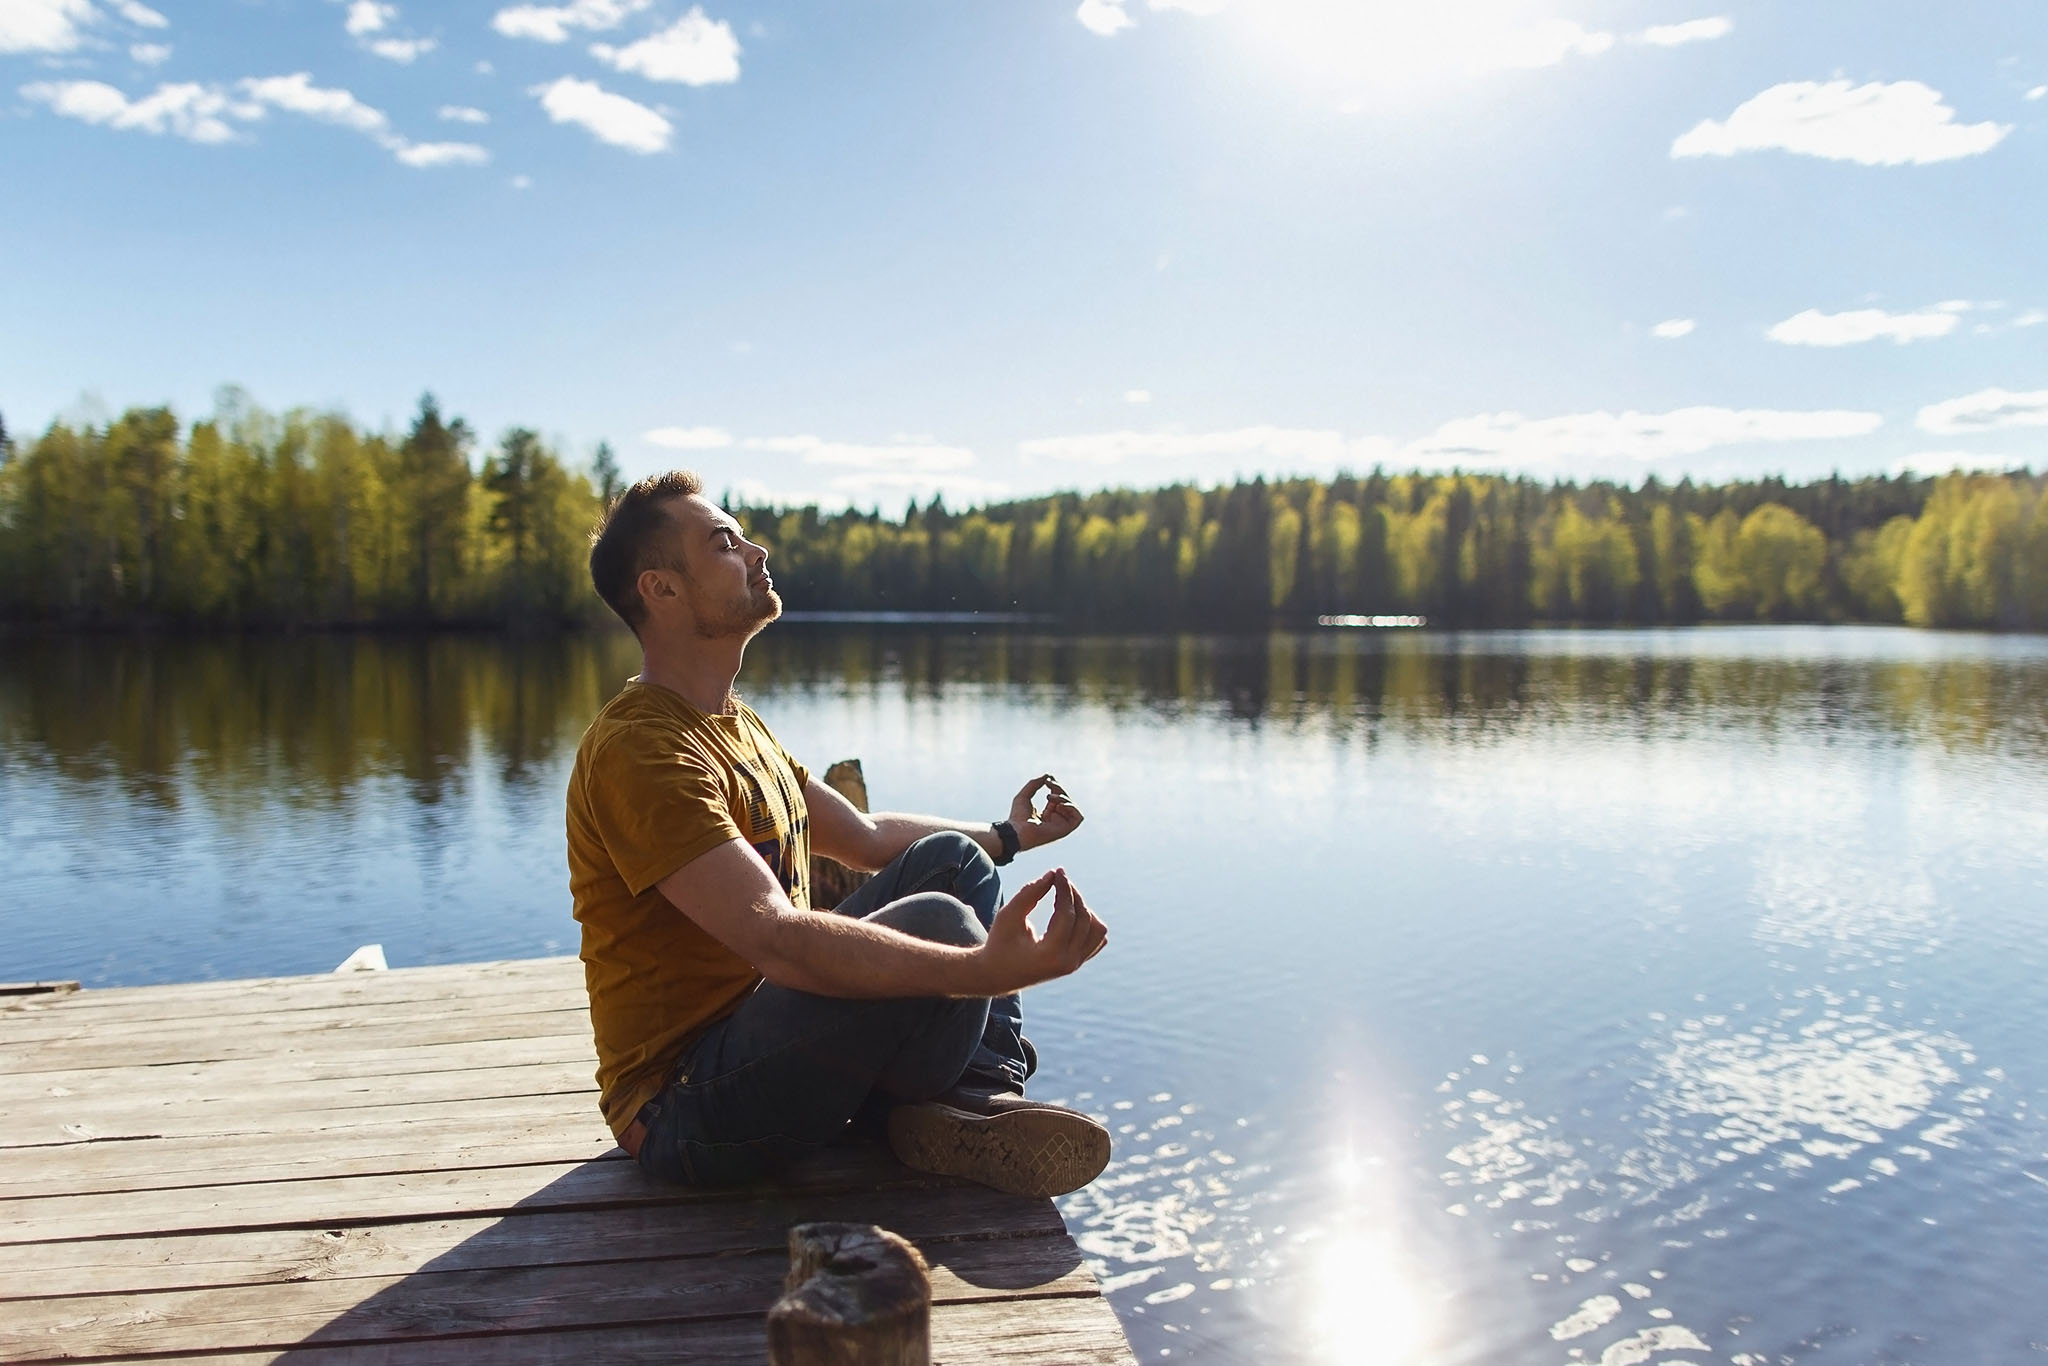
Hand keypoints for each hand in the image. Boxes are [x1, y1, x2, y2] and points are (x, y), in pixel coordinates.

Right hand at [979, 867, 1107, 992]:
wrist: (997, 975)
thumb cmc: (999, 944)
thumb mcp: (1008, 916)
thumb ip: (1029, 893)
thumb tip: (1053, 874)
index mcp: (1050, 955)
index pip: (1067, 914)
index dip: (1064, 889)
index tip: (1057, 871)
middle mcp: (1068, 963)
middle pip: (1084, 919)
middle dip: (1072, 894)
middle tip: (1058, 879)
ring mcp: (1075, 965)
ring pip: (1098, 929)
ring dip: (1084, 909)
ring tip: (1064, 899)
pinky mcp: (1076, 963)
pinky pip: (1097, 939)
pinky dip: (1089, 923)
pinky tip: (1069, 914)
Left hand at [1008, 773, 1083, 851]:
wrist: (1017, 831)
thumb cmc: (1017, 817)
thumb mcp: (1024, 796)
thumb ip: (1034, 784)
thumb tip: (1048, 775)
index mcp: (1047, 813)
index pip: (1058, 797)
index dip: (1055, 786)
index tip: (1047, 780)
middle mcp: (1055, 819)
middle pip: (1065, 799)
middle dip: (1059, 789)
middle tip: (1049, 784)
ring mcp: (1060, 825)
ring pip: (1072, 807)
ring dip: (1064, 797)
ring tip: (1050, 797)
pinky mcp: (1065, 830)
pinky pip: (1078, 818)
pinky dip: (1072, 808)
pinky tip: (1059, 805)